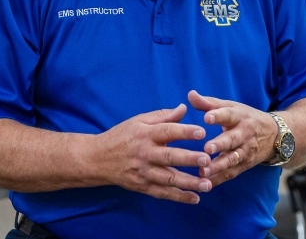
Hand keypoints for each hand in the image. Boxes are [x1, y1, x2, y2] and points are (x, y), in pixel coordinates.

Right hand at [94, 103, 212, 203]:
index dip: (184, 131)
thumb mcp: (138, 121)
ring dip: (189, 183)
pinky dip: (179, 197)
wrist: (98, 159)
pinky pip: (163, 193)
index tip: (202, 131)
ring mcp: (143, 172)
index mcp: (145, 134)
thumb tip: (184, 108)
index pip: (167, 131)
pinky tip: (195, 198)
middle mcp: (145, 154)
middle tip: (207, 159)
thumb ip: (163, 116)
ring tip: (207, 184)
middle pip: (169, 157)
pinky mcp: (143, 186)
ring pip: (168, 179)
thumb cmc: (121, 136)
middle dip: (188, 159)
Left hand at [188, 90, 276, 186]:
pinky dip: (219, 179)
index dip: (218, 116)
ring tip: (202, 171)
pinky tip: (205, 184)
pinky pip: (231, 173)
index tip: (206, 117)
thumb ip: (208, 103)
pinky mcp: (245, 165)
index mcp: (239, 117)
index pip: (228, 115)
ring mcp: (246, 151)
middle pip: (232, 139)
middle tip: (207, 148)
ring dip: (218, 166)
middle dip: (220, 144)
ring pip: (232, 159)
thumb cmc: (244, 118)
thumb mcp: (230, 107)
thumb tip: (190, 94)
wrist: (274, 135)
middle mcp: (244, 134)